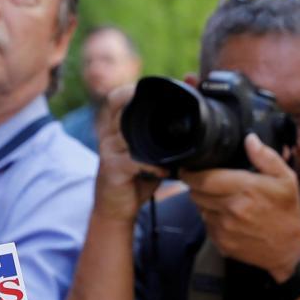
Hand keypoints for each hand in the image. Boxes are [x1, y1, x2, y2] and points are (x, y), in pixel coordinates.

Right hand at [89, 87, 164, 222]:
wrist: (116, 210)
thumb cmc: (135, 179)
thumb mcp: (149, 154)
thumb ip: (163, 139)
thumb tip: (191, 126)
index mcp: (116, 128)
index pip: (116, 98)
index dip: (131, 90)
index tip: (152, 90)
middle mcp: (109, 135)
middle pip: (117, 106)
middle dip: (139, 101)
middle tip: (166, 107)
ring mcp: (109, 151)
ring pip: (127, 131)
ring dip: (151, 136)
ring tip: (171, 144)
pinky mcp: (112, 169)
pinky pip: (132, 161)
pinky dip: (152, 166)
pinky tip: (164, 171)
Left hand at [179, 135, 299, 281]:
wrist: (290, 249)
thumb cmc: (287, 212)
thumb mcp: (286, 179)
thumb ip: (266, 157)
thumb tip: (250, 139)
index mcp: (246, 189)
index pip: (204, 179)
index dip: (190, 173)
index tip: (188, 169)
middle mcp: (232, 209)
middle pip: (196, 194)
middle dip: (197, 186)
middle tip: (207, 182)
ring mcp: (225, 228)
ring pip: (200, 209)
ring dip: (205, 203)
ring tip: (223, 200)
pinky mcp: (222, 243)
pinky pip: (207, 226)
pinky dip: (212, 219)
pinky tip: (228, 218)